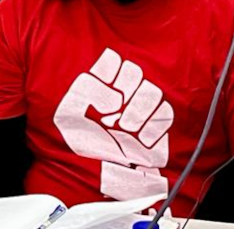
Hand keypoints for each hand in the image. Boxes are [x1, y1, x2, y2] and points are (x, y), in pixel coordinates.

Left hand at [53, 48, 173, 169]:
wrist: (102, 173)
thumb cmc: (84, 141)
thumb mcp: (68, 115)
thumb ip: (84, 92)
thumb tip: (116, 99)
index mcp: (101, 83)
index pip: (111, 60)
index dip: (108, 73)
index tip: (99, 95)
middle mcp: (123, 91)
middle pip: (134, 71)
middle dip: (124, 90)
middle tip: (112, 112)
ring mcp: (141, 107)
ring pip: (153, 91)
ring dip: (139, 109)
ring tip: (125, 126)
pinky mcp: (157, 124)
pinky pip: (166, 113)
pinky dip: (154, 126)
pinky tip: (141, 139)